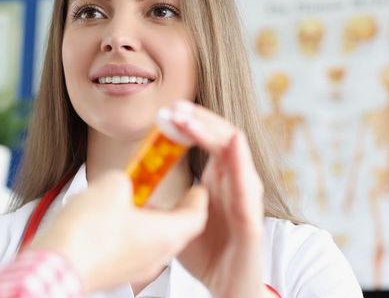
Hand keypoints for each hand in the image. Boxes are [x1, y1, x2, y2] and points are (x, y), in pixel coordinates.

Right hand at [29, 171, 208, 292]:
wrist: (56, 265)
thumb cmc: (87, 232)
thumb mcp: (112, 185)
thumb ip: (126, 178)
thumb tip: (123, 181)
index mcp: (166, 235)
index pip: (196, 216)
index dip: (198, 198)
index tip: (197, 187)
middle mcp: (156, 256)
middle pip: (174, 229)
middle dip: (167, 207)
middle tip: (157, 189)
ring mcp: (135, 269)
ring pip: (151, 241)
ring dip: (143, 220)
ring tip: (125, 200)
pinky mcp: (114, 273)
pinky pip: (129, 251)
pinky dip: (126, 234)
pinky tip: (105, 219)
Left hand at [164, 101, 266, 297]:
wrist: (229, 290)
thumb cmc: (210, 256)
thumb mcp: (176, 220)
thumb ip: (164, 197)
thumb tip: (136, 181)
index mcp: (220, 180)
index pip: (209, 139)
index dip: (191, 122)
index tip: (167, 110)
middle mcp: (236, 184)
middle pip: (223, 137)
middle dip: (199, 119)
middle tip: (175, 107)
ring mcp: (246, 201)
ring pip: (236, 155)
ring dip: (213, 133)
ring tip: (191, 120)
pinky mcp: (252, 222)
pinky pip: (246, 189)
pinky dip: (239, 164)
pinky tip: (230, 145)